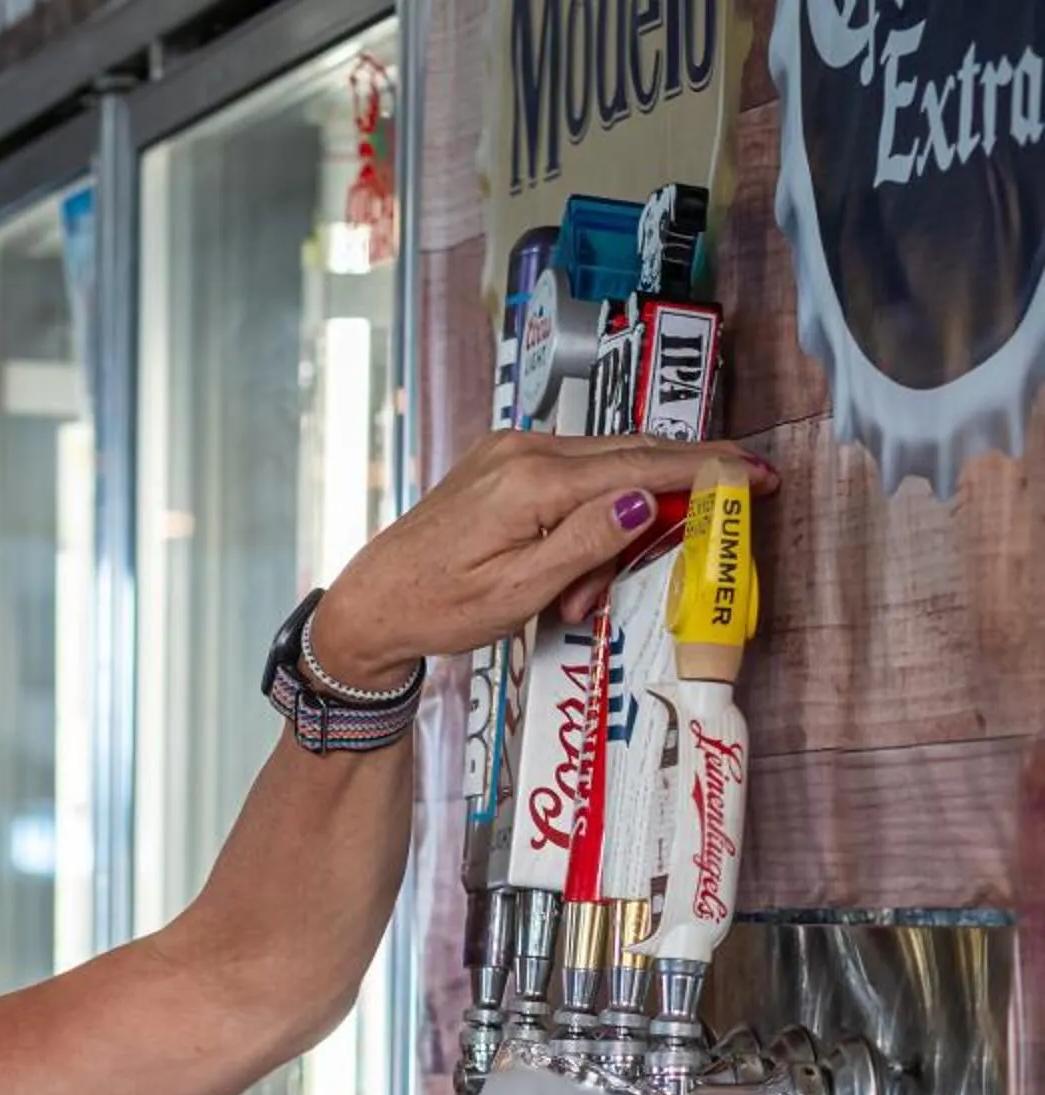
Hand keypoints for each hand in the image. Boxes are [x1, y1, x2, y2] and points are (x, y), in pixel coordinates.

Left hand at [308, 433, 778, 686]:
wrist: (375, 602)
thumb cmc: (439, 608)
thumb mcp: (519, 593)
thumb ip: (586, 543)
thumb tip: (641, 499)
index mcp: (534, 481)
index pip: (641, 466)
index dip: (707, 470)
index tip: (756, 472)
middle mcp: (526, 449)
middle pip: (629, 459)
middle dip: (660, 510)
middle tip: (681, 550)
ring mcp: (513, 449)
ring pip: (602, 472)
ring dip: (613, 530)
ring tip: (577, 596)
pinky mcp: (504, 460)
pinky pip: (572, 477)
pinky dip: (586, 520)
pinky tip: (563, 572)